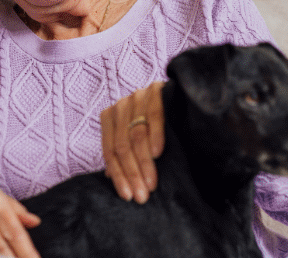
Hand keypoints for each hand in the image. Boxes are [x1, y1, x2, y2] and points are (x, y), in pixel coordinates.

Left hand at [100, 81, 165, 203]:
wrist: (179, 97)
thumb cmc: (153, 124)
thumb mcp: (134, 138)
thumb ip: (122, 154)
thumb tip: (109, 177)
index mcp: (110, 117)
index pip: (110, 150)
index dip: (118, 175)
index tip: (127, 196)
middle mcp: (121, 105)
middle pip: (122, 145)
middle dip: (132, 173)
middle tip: (142, 196)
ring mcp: (138, 96)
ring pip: (136, 134)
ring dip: (144, 162)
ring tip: (151, 184)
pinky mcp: (156, 90)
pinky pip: (154, 116)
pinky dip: (154, 136)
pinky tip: (157, 154)